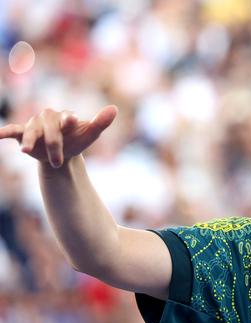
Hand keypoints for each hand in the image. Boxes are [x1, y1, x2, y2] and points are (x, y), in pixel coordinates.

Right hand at [0, 105, 117, 167]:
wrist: (64, 153)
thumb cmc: (78, 139)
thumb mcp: (91, 133)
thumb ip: (101, 122)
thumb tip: (114, 109)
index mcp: (65, 116)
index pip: (67, 117)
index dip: (68, 120)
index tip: (72, 122)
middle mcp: (48, 117)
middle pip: (50, 129)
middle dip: (54, 145)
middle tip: (59, 161)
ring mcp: (35, 125)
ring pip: (31, 131)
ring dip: (31, 142)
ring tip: (27, 152)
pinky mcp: (23, 133)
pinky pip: (12, 130)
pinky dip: (4, 131)